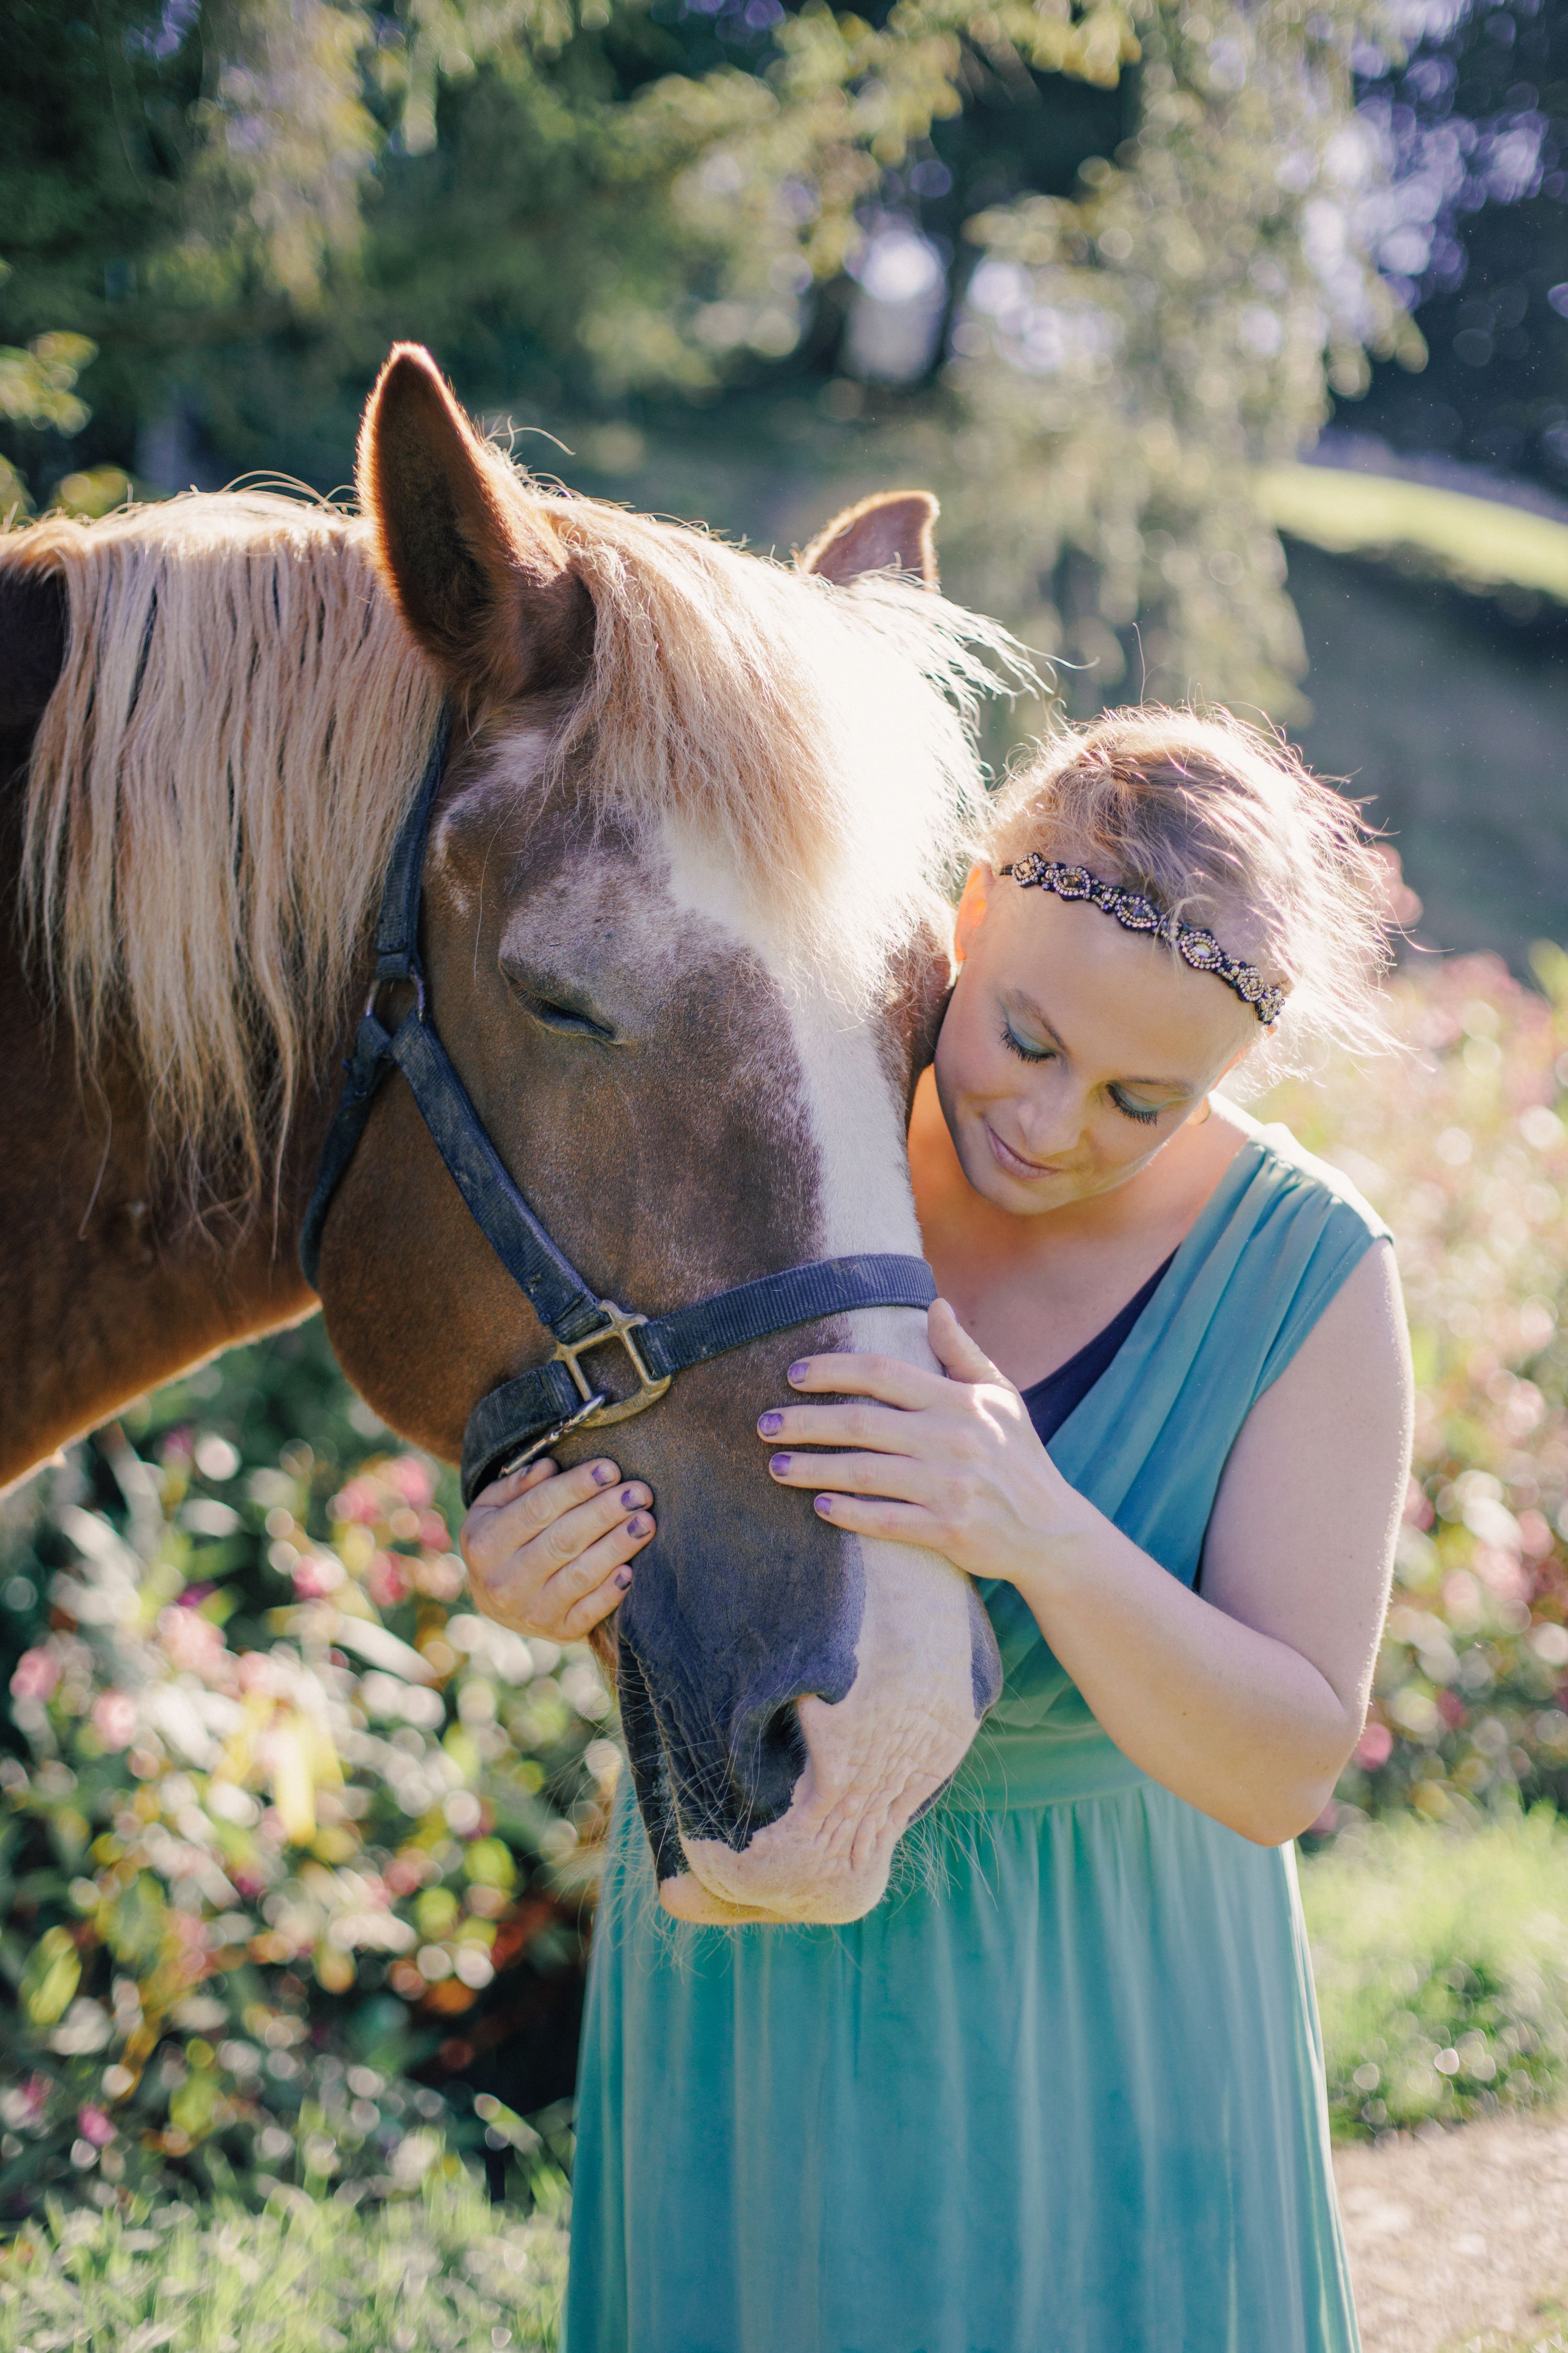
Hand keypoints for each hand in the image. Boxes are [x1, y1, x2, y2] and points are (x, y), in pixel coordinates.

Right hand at [460, 1456, 655, 1640]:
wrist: (493, 1599)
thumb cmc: (501, 1538)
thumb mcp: (492, 1506)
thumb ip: (518, 1484)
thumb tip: (549, 1466)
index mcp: (485, 1543)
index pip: (537, 1508)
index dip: (576, 1487)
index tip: (610, 1469)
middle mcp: (505, 1581)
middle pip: (563, 1540)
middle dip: (605, 1512)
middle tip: (639, 1492)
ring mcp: (532, 1611)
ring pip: (580, 1575)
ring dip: (617, 1547)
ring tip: (646, 1522)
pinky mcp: (559, 1632)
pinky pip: (590, 1613)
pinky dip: (611, 1592)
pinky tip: (631, 1569)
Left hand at [756, 1298, 1094, 1588]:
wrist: (1053, 1532)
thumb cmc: (1019, 1458)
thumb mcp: (1001, 1397)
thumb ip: (962, 1352)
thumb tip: (934, 1304)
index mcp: (960, 1402)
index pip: (884, 1374)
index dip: (833, 1370)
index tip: (794, 1375)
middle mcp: (953, 1441)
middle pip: (862, 1424)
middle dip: (805, 1422)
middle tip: (763, 1424)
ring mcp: (949, 1489)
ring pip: (864, 1473)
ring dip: (813, 1468)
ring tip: (776, 1465)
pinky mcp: (947, 1532)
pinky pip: (886, 1521)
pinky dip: (850, 1514)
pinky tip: (820, 1506)